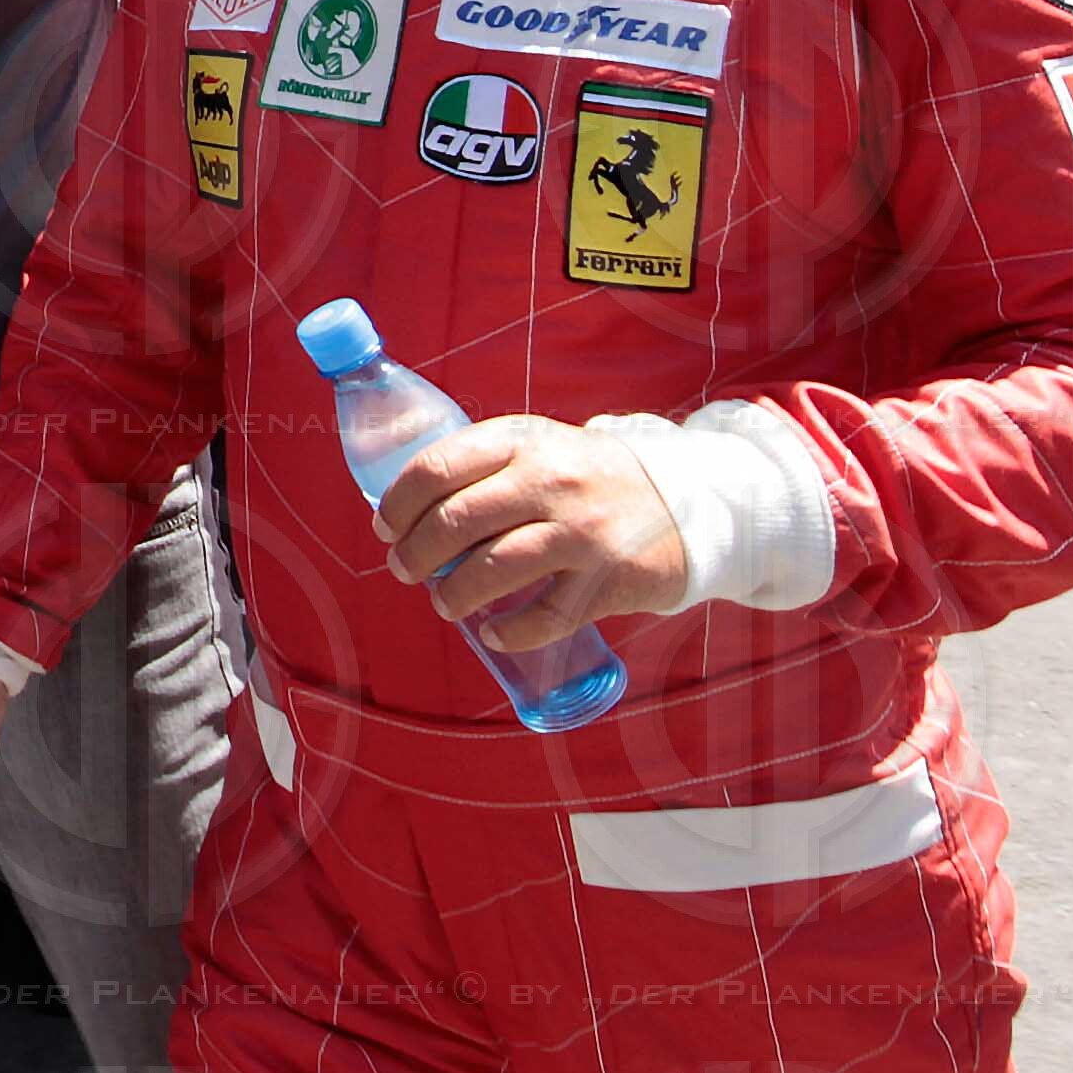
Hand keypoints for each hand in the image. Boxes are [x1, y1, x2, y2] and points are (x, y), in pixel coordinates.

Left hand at [373, 415, 690, 649]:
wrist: (686, 503)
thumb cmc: (587, 477)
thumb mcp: (538, 446)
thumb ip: (482, 465)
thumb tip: (405, 507)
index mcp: (523, 439)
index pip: (436, 467)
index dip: (398, 504)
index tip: (386, 527)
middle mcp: (550, 481)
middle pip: (455, 522)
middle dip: (415, 553)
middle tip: (404, 569)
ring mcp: (580, 532)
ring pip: (491, 570)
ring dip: (452, 594)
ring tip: (443, 602)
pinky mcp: (606, 580)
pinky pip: (543, 616)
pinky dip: (509, 631)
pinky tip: (493, 632)